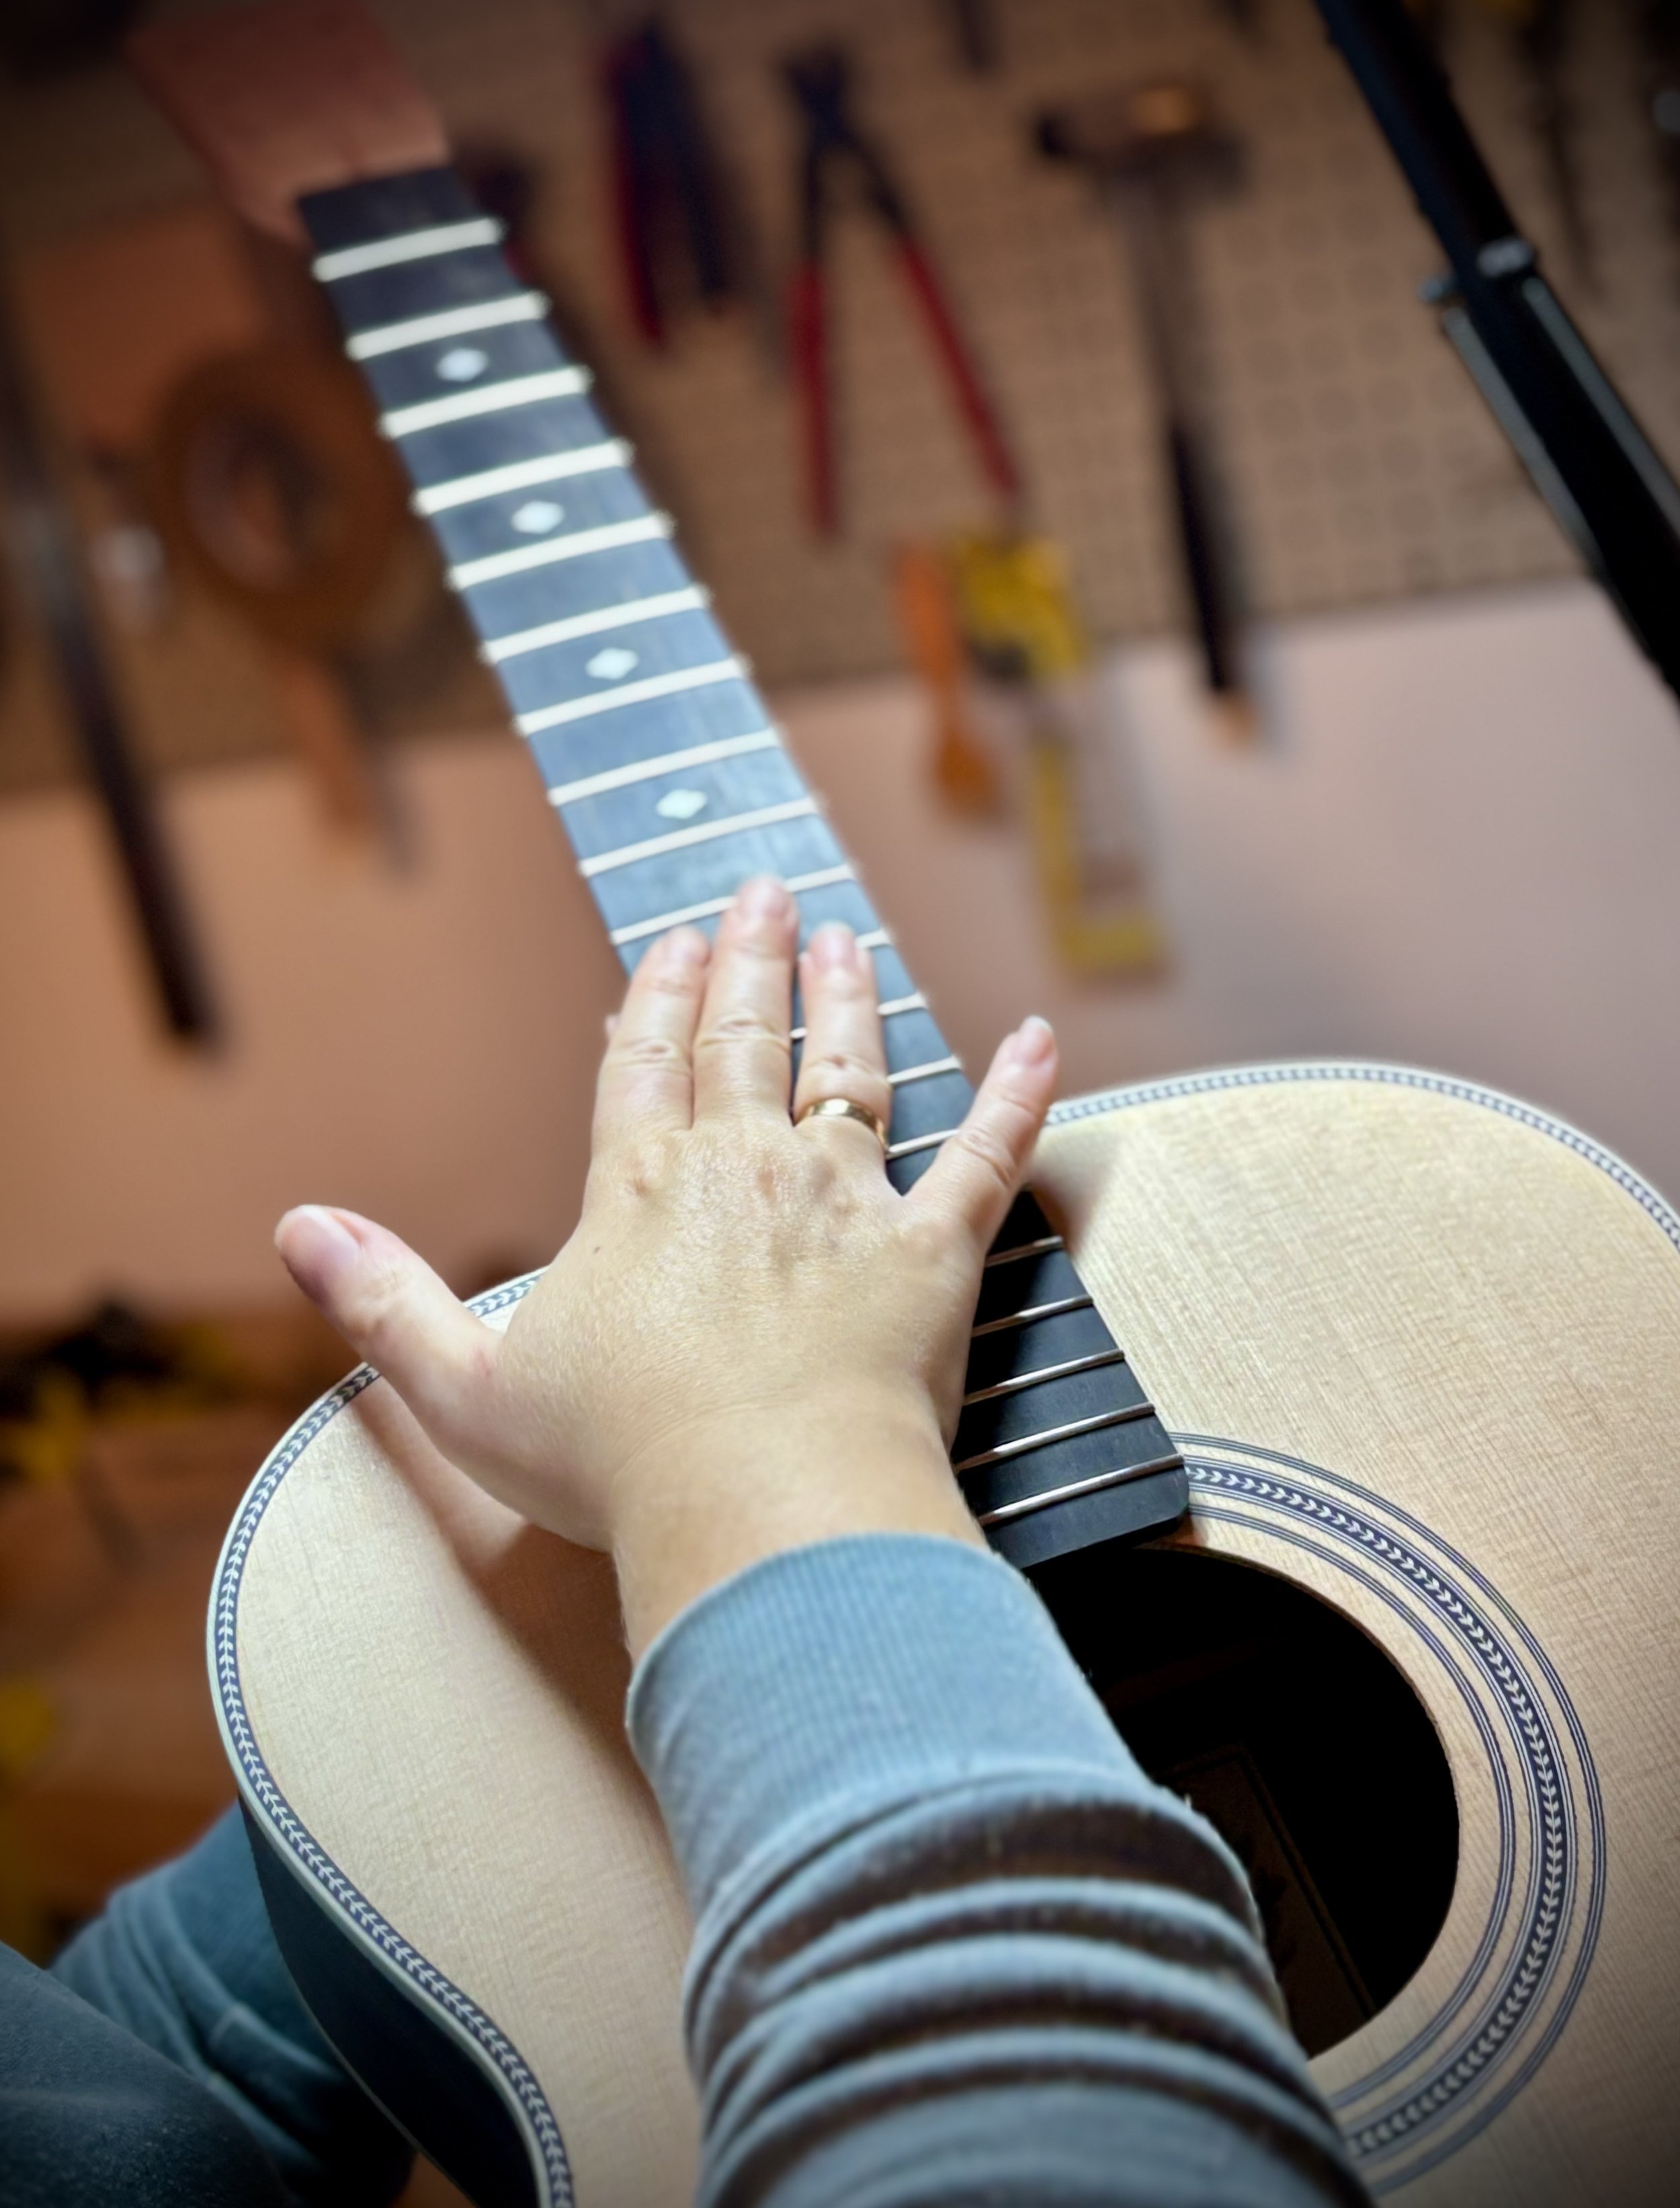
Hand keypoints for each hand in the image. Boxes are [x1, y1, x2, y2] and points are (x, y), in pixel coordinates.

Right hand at [275, 877, 1058, 1650]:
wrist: (763, 1510)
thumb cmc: (618, 1464)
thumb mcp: (466, 1390)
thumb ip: (384, 1303)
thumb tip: (298, 1229)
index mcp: (638, 1191)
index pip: (641, 1063)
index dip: (654, 994)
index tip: (672, 937)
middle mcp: (744, 1169)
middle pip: (742, 1038)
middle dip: (750, 959)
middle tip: (764, 888)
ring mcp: (845, 1202)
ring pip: (851, 1069)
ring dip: (849, 999)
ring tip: (848, 939)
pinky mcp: (934, 1253)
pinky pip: (986, 1154)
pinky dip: (1017, 1094)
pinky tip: (1039, 1039)